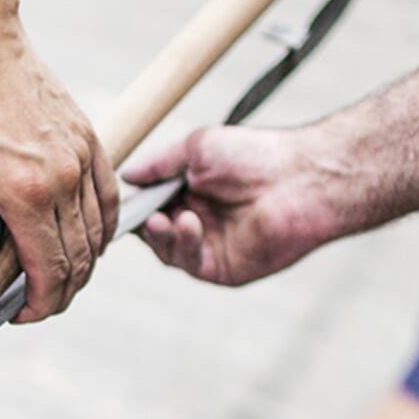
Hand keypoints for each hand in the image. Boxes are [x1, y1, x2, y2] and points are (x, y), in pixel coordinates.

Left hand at [0, 31, 118, 322]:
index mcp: (23, 194)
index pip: (50, 271)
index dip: (41, 306)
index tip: (21, 315)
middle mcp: (62, 180)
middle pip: (79, 261)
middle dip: (61, 294)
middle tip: (38, 304)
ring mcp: (82, 158)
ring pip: (98, 234)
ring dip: (83, 266)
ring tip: (58, 279)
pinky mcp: (90, 140)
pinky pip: (108, 198)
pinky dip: (102, 229)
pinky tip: (88, 244)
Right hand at [122, 124, 348, 285]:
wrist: (301, 178)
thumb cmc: (255, 156)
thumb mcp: (196, 149)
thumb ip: (158, 164)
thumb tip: (124, 174)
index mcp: (191, 194)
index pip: (150, 205)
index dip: (134, 204)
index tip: (117, 198)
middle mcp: (199, 222)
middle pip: (153, 232)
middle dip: (142, 223)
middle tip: (137, 213)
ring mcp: (210, 247)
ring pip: (167, 252)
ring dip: (160, 236)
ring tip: (164, 218)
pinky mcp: (224, 269)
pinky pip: (191, 263)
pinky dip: (184, 244)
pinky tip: (189, 224)